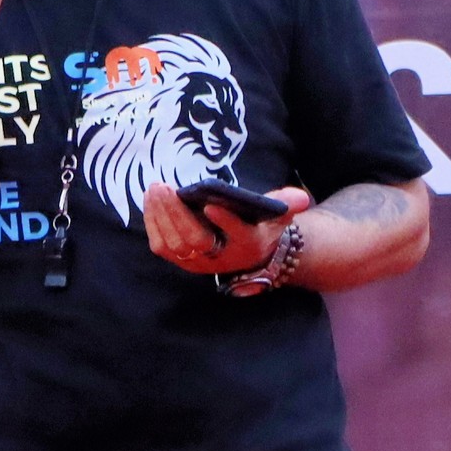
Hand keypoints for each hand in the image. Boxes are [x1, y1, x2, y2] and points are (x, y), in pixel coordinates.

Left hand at [141, 183, 306, 276]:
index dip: (225, 222)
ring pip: (174, 244)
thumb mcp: (279, 215)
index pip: (237, 235)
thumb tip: (300, 197)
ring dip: (160, 216)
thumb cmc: (262, 226)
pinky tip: (150, 200)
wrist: (249, 253)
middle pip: (195, 240)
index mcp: (248, 245)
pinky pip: (161, 246)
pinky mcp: (180, 260)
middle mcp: (221, 258)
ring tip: (155, 189)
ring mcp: (197, 262)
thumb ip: (288, 204)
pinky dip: (153, 223)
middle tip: (166, 187)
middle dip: (177, 214)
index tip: (210, 204)